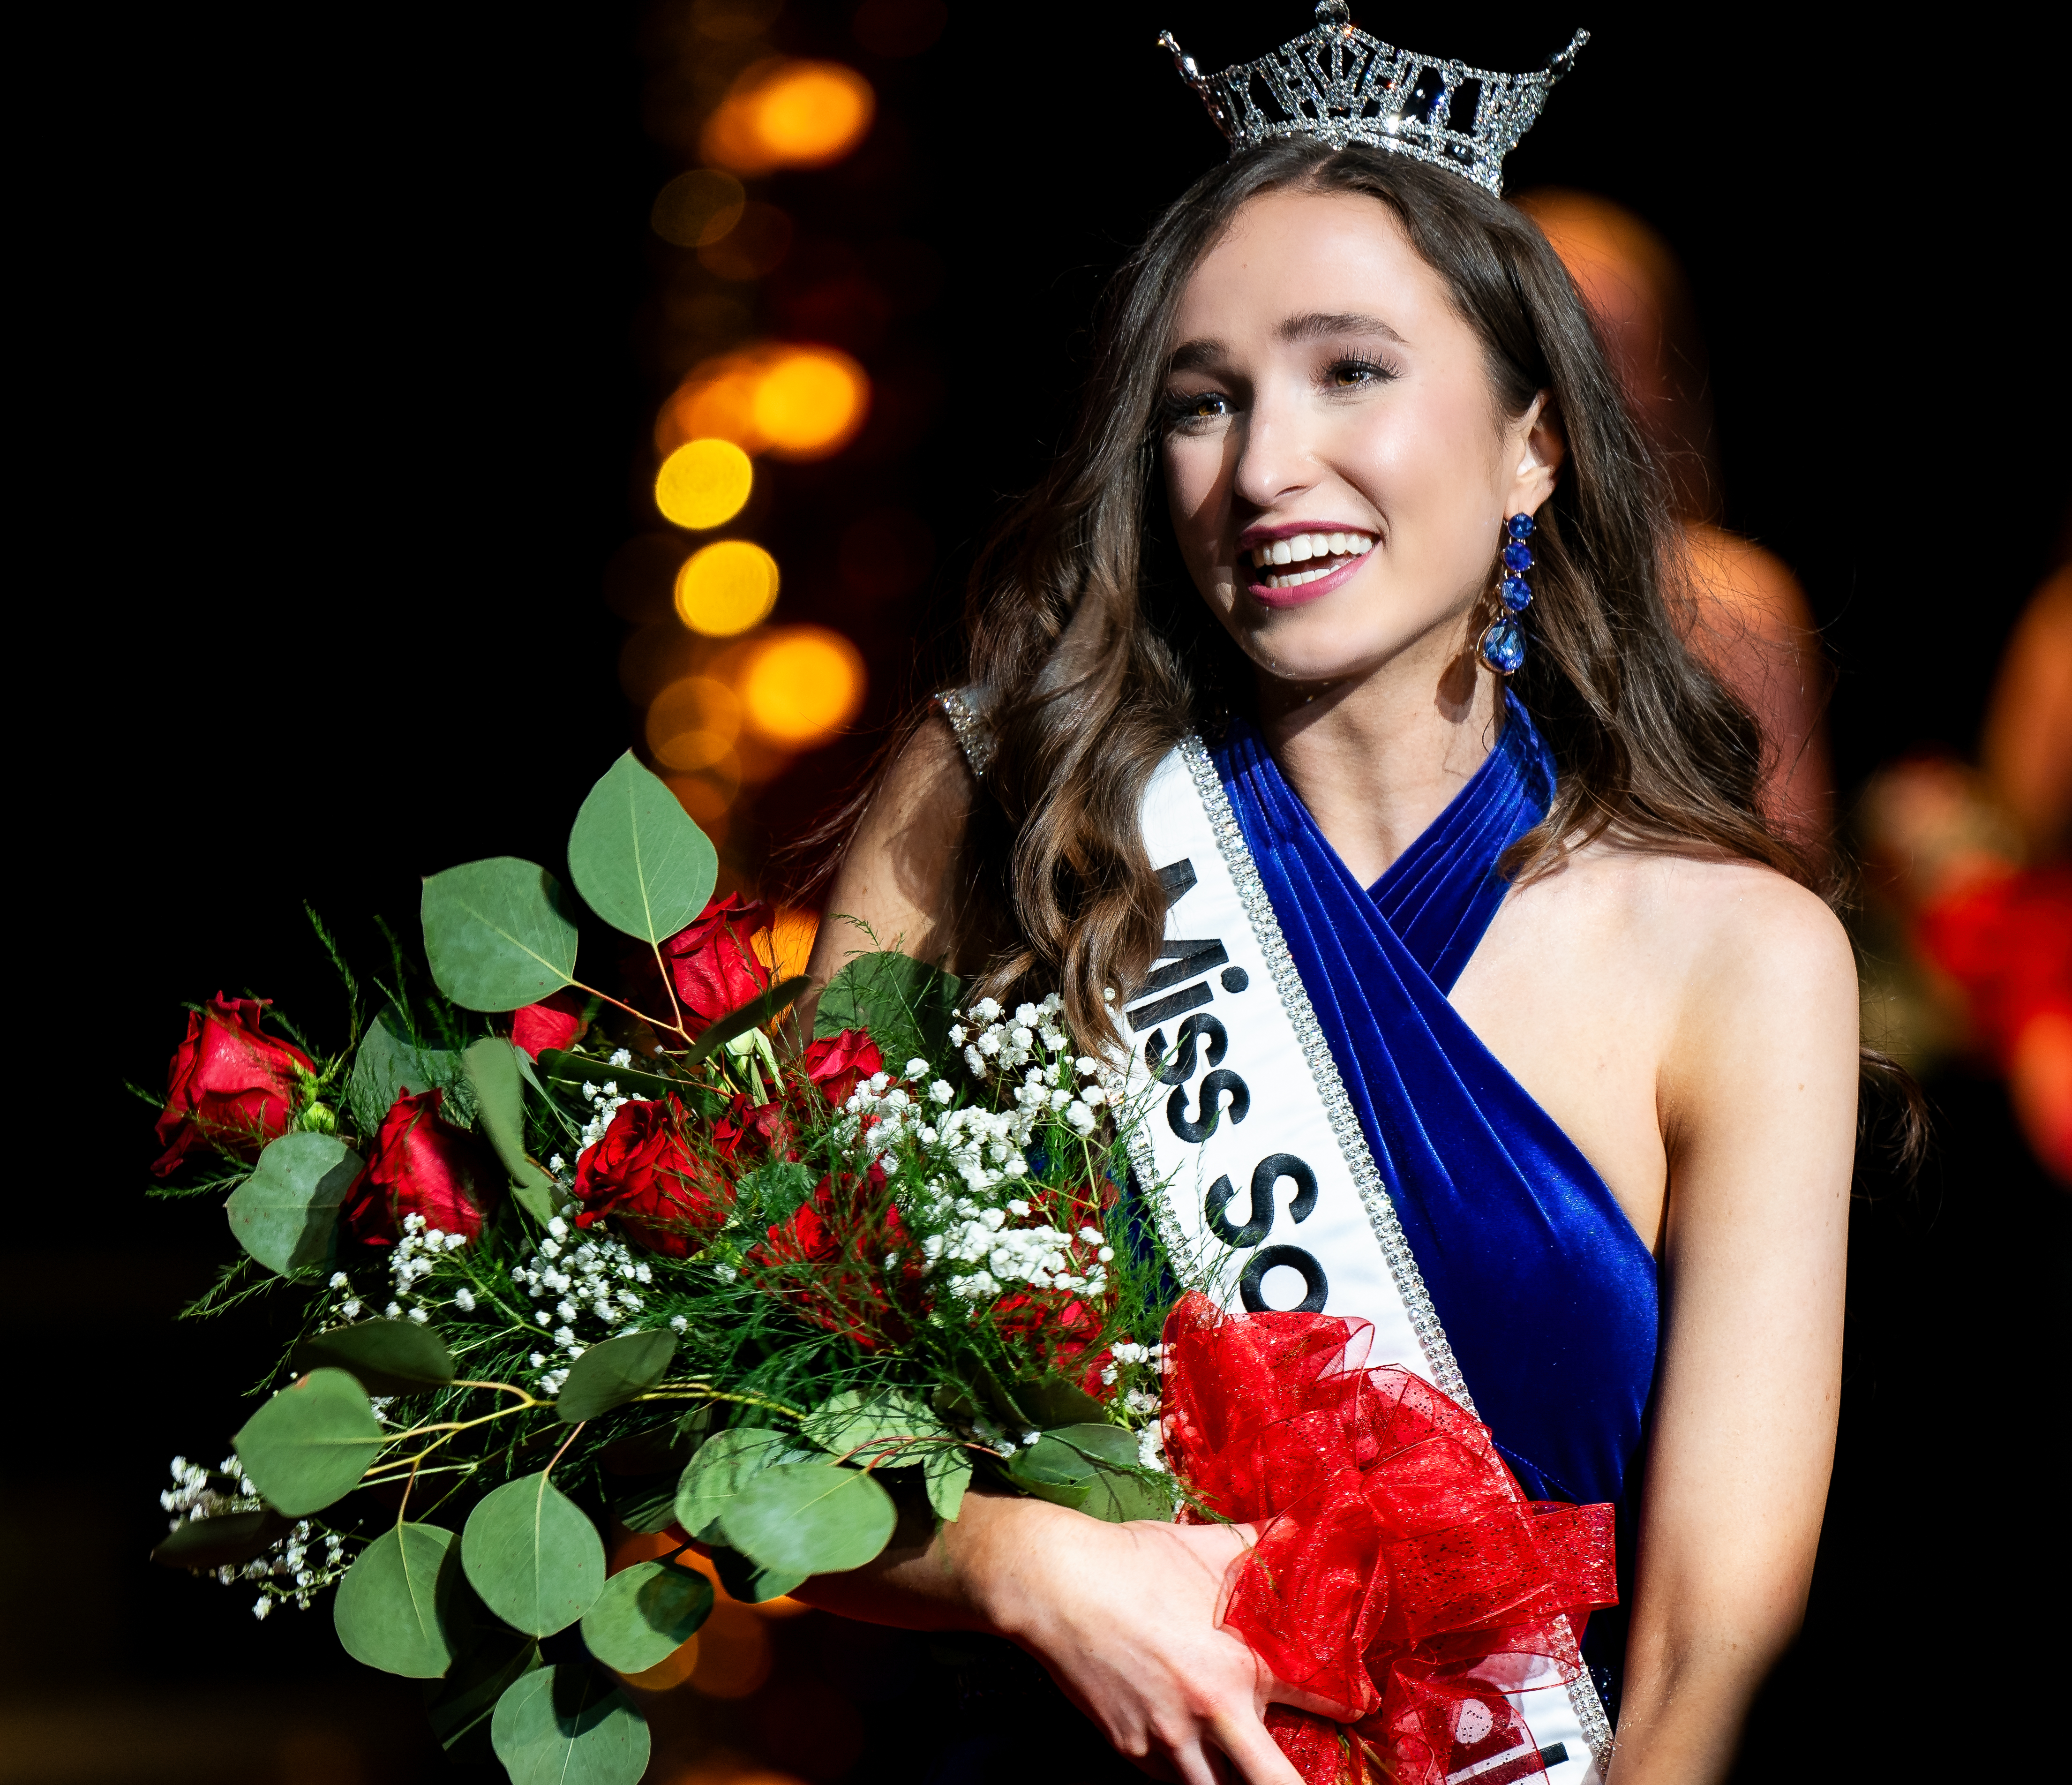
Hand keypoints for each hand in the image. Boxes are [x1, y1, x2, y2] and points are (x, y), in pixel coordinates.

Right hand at [952, 1498, 1345, 1784]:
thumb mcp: (1207, 1546)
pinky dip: (1184, 1766)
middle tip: (1304, 1779)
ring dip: (1231, 1776)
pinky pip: (1170, 1776)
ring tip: (1235, 1757)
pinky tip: (1185, 1742)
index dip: (1347, 1712)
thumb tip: (1305, 1525)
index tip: (1354, 1711)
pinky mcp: (1129, 1750)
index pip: (1321, 1706)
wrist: (1056, 1582)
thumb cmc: (1134, 1560)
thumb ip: (1263, 1544)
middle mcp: (1211, 1711)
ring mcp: (1167, 1738)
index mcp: (1242, 1663)